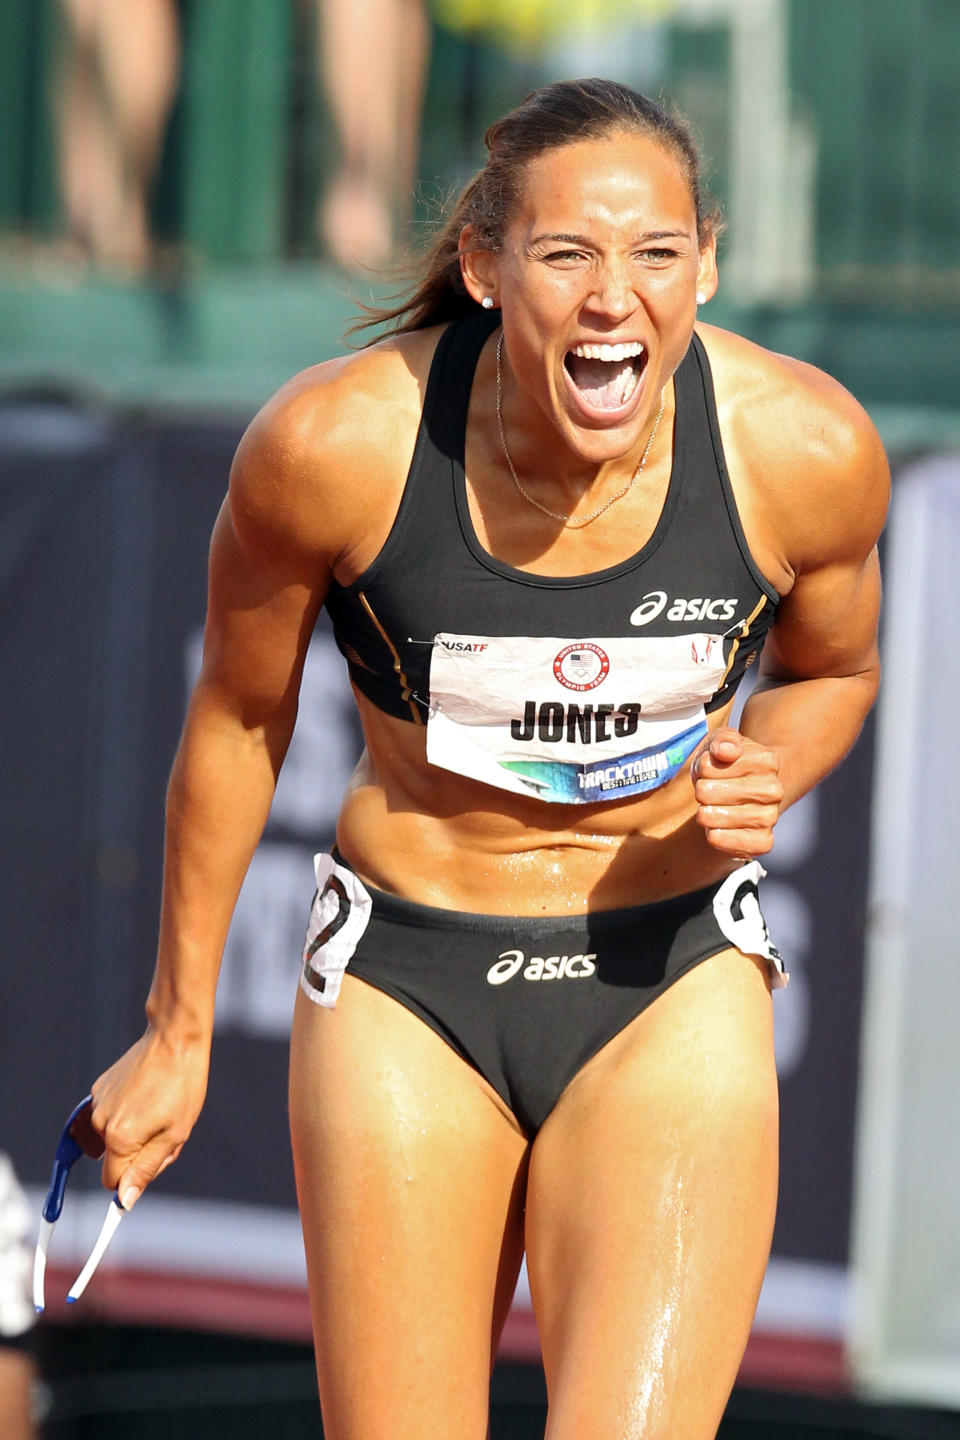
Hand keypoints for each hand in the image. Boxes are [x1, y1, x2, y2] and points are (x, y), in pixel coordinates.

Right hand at [89, 1027, 209, 1209]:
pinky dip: (128, 1112)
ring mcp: (98, 1103)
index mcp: (119, 1138)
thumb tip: (125, 1199)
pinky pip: (111, 1114)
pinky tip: (150, 1093)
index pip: (113, 1182)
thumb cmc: (182, 1085)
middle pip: (115, 1159)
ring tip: (161, 1109)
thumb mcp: (175, 1134)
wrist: (174, 1038)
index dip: (132, 1182)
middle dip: (138, 1155)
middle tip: (167, 1131)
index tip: (148, 1172)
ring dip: (135, 1132)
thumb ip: (147, 1169)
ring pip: (113, 1137)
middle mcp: (100, 1122)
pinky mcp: (100, 1087)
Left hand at [690, 726, 783, 857]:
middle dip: (700, 791)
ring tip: (714, 807)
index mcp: (767, 760)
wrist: (744, 793)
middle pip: (706, 793)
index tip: (711, 769)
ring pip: (711, 817)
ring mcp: (770, 818)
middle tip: (710, 791)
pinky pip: (722, 841)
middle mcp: (774, 790)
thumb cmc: (727, 765)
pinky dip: (712, 835)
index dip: (701, 769)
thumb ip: (722, 739)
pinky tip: (718, 827)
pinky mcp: (762, 842)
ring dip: (703, 813)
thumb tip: (726, 750)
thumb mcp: (721, 742)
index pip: (707, 766)